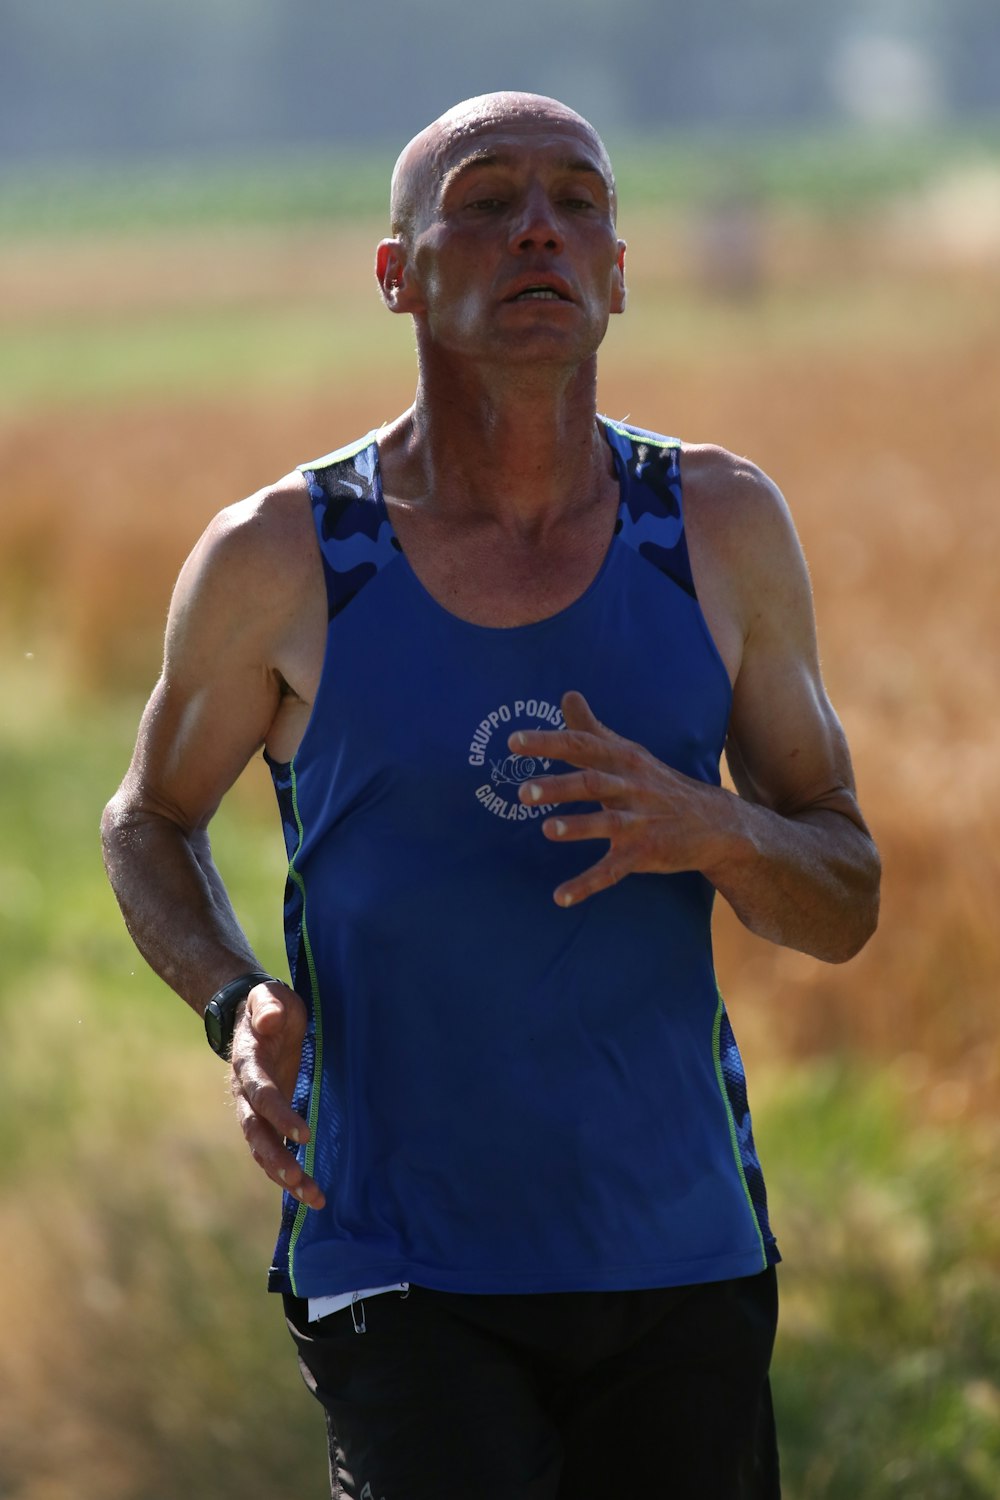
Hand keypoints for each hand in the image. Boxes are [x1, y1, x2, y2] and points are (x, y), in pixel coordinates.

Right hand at [230, 980, 325, 1209]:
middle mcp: (246, 1093)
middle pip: (256, 1133)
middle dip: (276, 1158)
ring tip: (314, 1198)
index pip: (261, 1094)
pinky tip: (312, 1194)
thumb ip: (268, 1006)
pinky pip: (274, 1149)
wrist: (256, 1014)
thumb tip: (271, 1018)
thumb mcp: (269, 996)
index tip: (303, 1134)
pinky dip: (289, 1173)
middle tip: (299, 1179)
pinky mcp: (268, 1118)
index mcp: (248, 1064)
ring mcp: (255, 1109)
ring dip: (285, 1175)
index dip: (279, 1114)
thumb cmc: (269, 1004)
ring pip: (264, 1149)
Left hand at [509, 690, 729, 908]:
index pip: (582, 745)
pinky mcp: (646, 853)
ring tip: (547, 829)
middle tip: (523, 791)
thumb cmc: (658, 784)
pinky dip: (587, 884)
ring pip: (607, 823)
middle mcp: (631, 787)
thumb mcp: (628, 752)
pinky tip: (561, 897)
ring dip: (578, 827)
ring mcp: (640, 822)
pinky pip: (613, 870)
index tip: (513, 741)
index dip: (548, 742)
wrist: (714, 823)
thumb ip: (592, 728)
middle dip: (559, 786)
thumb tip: (567, 695)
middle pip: (593, 782)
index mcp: (623, 760)